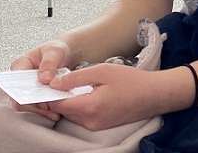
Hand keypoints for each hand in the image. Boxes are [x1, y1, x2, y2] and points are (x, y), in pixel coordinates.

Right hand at [8, 40, 72, 121]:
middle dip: (33, 107)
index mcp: (19, 66)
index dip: (23, 95)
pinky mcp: (36, 96)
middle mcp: (19, 80)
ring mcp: (27, 89)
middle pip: (18, 99)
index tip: (38, 100)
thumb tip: (44, 79)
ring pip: (27, 106)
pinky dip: (45, 111)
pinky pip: (37, 107)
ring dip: (40, 112)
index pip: (14, 84)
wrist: (65, 54)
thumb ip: (49, 63)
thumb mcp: (54, 51)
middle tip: (49, 111)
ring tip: (53, 115)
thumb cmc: (55, 50)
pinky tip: (55, 113)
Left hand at [47, 64, 192, 130]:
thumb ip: (76, 77)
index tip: (42, 82)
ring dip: (68, 101)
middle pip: (62, 110)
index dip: (47, 93)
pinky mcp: (100, 126)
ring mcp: (95, 126)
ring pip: (71, 114)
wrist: (155, 95)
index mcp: (89, 107)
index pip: (56, 104)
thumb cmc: (132, 81)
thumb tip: (53, 82)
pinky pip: (81, 116)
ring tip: (73, 84)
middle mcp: (90, 121)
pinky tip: (86, 92)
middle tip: (57, 80)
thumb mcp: (103, 71)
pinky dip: (78, 105)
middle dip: (57, 97)